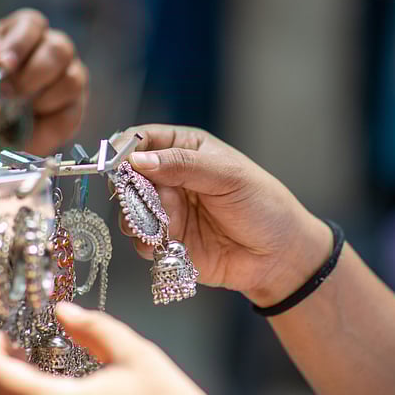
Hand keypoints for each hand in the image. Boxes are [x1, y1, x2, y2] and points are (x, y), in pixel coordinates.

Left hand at [0, 9, 88, 154]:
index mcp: (24, 32)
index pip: (32, 24)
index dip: (19, 43)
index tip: (2, 64)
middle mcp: (52, 50)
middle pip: (59, 48)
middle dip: (31, 74)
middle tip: (6, 93)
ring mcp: (68, 79)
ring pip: (72, 80)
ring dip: (41, 97)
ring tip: (17, 109)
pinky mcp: (73, 110)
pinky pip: (71, 114)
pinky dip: (48, 122)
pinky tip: (30, 124)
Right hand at [115, 125, 331, 306]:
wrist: (279, 256)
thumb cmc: (263, 206)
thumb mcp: (227, 176)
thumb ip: (182, 165)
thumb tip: (137, 160)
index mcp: (185, 148)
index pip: (142, 139)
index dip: (124, 149)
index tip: (116, 164)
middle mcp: (170, 177)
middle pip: (128, 176)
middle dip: (130, 189)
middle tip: (144, 202)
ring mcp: (166, 210)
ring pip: (129, 209)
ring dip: (137, 218)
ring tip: (161, 226)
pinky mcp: (166, 240)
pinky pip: (141, 240)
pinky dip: (146, 242)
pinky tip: (165, 244)